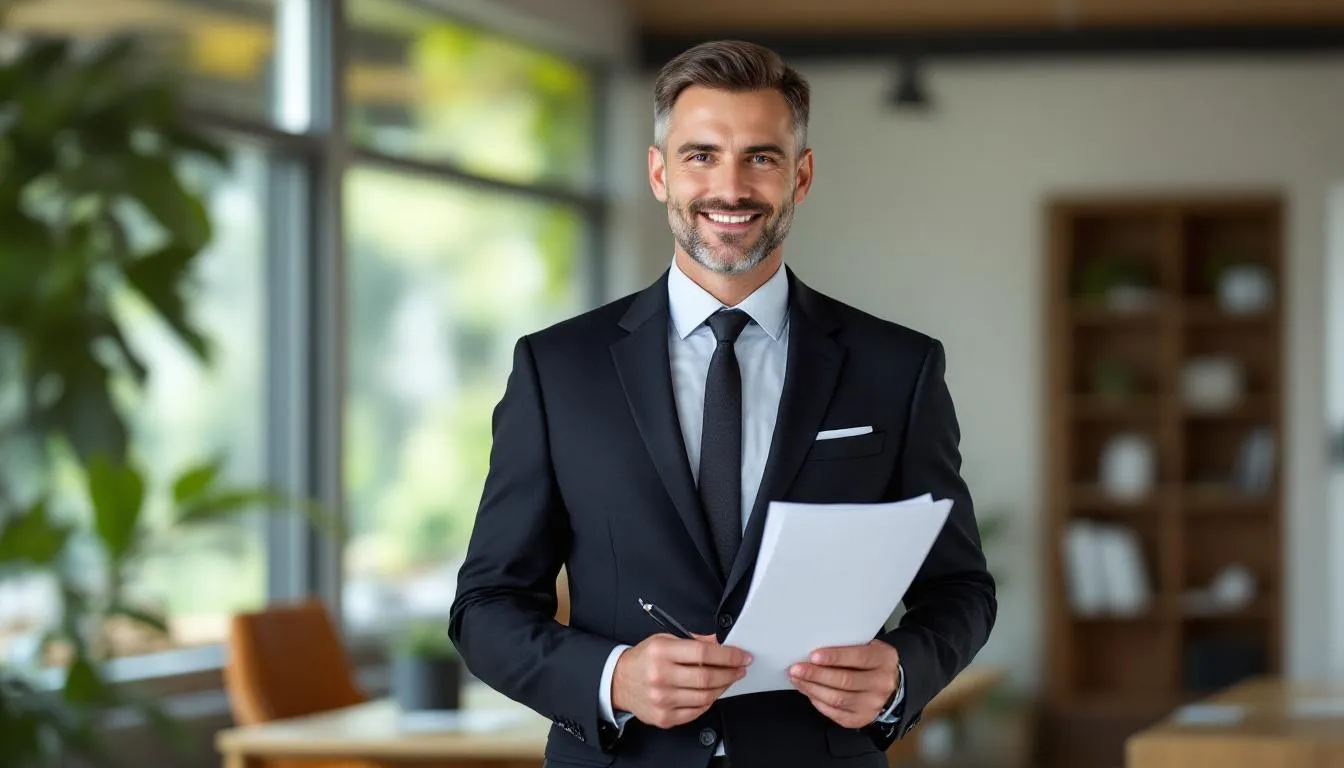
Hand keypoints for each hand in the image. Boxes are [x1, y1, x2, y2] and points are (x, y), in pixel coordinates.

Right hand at [612, 633, 750, 728]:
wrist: (619, 682)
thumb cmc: (644, 659)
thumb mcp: (664, 639)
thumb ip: (693, 640)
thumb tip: (718, 643)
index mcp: (661, 652)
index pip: (703, 653)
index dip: (729, 656)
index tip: (742, 656)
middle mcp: (660, 676)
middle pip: (707, 677)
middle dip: (731, 672)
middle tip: (740, 668)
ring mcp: (662, 699)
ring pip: (705, 696)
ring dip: (723, 687)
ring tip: (728, 679)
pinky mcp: (664, 716)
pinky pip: (697, 711)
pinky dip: (708, 701)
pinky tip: (711, 693)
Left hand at [789, 640, 900, 728]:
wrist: (890, 685)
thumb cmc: (871, 662)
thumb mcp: (868, 646)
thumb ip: (848, 646)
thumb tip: (816, 652)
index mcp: (883, 660)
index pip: (858, 658)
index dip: (834, 657)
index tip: (813, 656)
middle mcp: (881, 684)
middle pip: (845, 680)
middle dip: (816, 674)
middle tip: (796, 669)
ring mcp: (872, 704)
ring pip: (837, 698)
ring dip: (812, 688)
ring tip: (797, 679)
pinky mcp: (861, 719)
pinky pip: (835, 712)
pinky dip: (818, 702)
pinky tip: (808, 691)